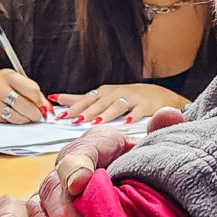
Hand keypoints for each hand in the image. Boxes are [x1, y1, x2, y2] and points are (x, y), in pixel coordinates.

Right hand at [0, 69, 46, 122]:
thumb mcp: (11, 83)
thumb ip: (30, 92)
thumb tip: (48, 108)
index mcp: (8, 75)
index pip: (33, 90)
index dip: (40, 102)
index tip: (42, 107)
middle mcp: (0, 86)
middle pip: (28, 106)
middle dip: (35, 114)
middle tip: (35, 115)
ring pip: (20, 117)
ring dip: (25, 120)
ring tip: (22, 116)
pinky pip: (9, 122)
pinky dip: (14, 122)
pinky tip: (10, 117)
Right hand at [26, 111, 186, 216]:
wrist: (139, 184)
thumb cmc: (144, 169)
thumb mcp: (155, 152)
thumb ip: (164, 134)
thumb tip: (168, 116)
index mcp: (96, 144)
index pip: (79, 151)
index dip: (76, 166)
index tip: (80, 184)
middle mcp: (69, 164)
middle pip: (53, 183)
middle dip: (64, 211)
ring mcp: (56, 189)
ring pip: (38, 205)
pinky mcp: (50, 212)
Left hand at [51, 83, 188, 124]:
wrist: (158, 95)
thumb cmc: (127, 97)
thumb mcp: (104, 97)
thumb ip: (82, 100)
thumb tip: (57, 99)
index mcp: (104, 93)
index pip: (85, 99)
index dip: (72, 105)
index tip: (59, 113)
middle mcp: (115, 93)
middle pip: (98, 103)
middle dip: (85, 111)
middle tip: (73, 119)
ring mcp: (131, 98)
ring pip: (116, 106)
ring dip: (105, 114)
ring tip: (95, 122)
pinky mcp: (145, 105)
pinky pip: (138, 111)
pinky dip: (132, 117)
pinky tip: (126, 123)